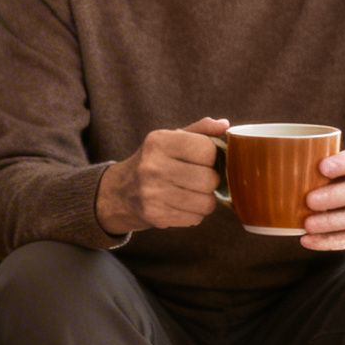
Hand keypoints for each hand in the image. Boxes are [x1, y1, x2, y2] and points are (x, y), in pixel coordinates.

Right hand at [94, 117, 228, 234]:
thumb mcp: (170, 139)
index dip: (212, 156)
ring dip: (205, 200)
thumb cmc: (154, 161)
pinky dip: (194, 213)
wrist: (120, 192)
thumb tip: (224, 125)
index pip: (206, 150)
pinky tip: (181, 205)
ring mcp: (152, 193)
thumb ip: (199, 131)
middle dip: (210, 181)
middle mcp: (152, 166)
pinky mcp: (155, 215)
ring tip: (192, 193)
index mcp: (158, 141)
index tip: (203, 159)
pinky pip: (195, 218)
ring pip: (206, 202)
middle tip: (199, 178)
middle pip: (209, 179)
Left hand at [302, 147, 344, 250]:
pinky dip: (329, 242)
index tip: (322, 167)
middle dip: (335, 196)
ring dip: (330, 222)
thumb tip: (256, 163)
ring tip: (307, 224)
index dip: (344, 163)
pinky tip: (307, 240)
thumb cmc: (342, 177)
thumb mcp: (336, 162)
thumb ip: (307, 161)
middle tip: (309, 200)